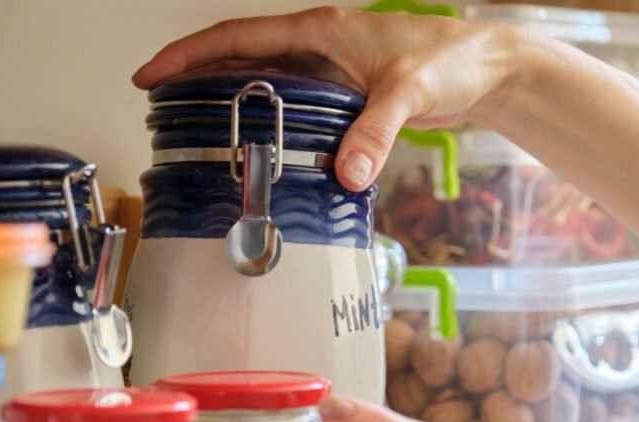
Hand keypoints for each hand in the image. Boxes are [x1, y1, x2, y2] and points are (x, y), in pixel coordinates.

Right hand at [133, 7, 522, 191]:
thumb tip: (347, 174)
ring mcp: (332, 70)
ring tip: (195, 128)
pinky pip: (296, 104)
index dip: (189, 54)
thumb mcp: (408, 93)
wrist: (486, 69)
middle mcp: (319, 46)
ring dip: (230, 99)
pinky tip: (262, 145)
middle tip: (159, 106)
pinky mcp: (348, 93)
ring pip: (266, 81)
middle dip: (196, 77)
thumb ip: (375, 132)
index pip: (238, 37)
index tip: (152, 75)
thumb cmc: (451, 60)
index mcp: (321, 31)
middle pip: (241, 57)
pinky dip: (271, 119)